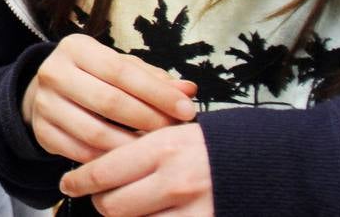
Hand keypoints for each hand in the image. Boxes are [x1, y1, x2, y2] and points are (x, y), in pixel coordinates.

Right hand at [22, 34, 197, 162]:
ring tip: (155, 149)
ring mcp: (44, 103)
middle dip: (149, 120)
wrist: (50, 92)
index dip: (157, 93)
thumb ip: (153, 79)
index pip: (122, 71)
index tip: (188, 110)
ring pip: (95, 133)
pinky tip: (129, 159)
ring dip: (131, 146)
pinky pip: (81, 153)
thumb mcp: (120, 67)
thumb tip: (189, 90)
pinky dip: (109, 160)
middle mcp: (54, 72)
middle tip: (174, 132)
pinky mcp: (41, 132)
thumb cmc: (95, 77)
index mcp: (76, 48)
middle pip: (109, 102)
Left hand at [60, 122, 212, 215]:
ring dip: (129, 216)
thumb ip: (139, 143)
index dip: (80, 181)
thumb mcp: (176, 131)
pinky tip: (154, 213)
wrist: (271, 166)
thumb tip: (97, 158)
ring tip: (134, 204)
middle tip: (103, 197)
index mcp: (162, 149)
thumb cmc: (217, 146)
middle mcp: (174, 182)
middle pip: (112, 206)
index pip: (103, 171)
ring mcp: (191, 210)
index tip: (69, 184)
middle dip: (103, 203)